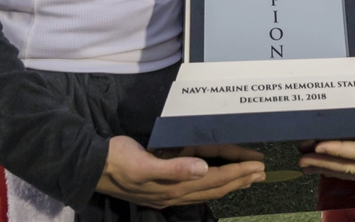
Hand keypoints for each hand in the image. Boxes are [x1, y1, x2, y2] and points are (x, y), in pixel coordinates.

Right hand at [96, 136, 265, 207]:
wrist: (91, 167)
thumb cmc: (117, 161)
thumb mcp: (143, 164)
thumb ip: (174, 168)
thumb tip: (203, 168)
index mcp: (173, 187)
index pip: (214, 180)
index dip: (237, 173)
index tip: (258, 166)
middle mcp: (174, 193)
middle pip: (215, 187)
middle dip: (240, 180)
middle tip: (262, 173)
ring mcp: (167, 193)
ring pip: (206, 190)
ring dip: (228, 184)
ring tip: (247, 178)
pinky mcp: (161, 188)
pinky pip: (193, 189)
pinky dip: (209, 185)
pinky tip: (214, 182)